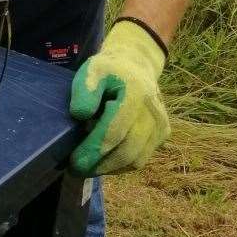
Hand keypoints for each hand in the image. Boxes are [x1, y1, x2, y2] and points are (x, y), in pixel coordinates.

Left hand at [69, 20, 169, 175]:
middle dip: (100, 165)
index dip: (93, 150)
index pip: (114, 131)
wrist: (136, 66)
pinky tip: (103, 161)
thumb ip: (85, 90)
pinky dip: (120, 165)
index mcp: (136, 94)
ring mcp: (161, 126)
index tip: (74, 161)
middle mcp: (153, 113)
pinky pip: (141, 159)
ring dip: (109, 168)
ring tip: (88, 167)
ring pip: (135, 160)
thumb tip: (80, 115)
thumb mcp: (92, 70)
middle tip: (77, 170)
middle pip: (127, 151)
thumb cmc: (109, 70)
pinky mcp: (162, 135)